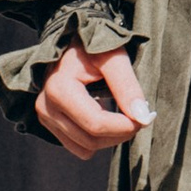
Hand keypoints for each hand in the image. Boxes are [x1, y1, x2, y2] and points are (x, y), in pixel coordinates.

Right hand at [33, 44, 151, 158]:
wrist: (71, 42)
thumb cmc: (92, 46)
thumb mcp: (113, 58)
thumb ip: (127, 86)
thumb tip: (142, 117)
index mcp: (59, 88)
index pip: (95, 123)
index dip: (124, 126)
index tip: (145, 117)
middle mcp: (46, 106)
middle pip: (91, 139)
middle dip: (120, 132)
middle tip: (138, 114)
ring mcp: (45, 117)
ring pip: (86, 148)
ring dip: (110, 137)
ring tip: (121, 113)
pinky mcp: (49, 124)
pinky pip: (79, 148)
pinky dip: (96, 139)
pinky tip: (103, 116)